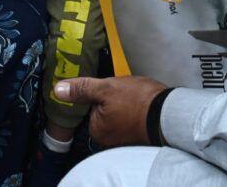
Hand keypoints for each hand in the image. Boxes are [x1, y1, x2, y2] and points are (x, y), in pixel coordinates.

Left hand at [52, 76, 166, 146]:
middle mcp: (108, 138)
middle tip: (129, 92)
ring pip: (119, 112)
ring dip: (127, 102)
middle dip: (116, 98)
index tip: (116, 89)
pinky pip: (131, 117)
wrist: (168, 112)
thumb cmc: (137, 100)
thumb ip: (82, 89)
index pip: (93, 105)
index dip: (104, 92)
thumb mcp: (106, 88)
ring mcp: (124, 138)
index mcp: (97, 129)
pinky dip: (137, 109)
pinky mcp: (138, 134)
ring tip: (138, 96)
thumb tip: (57, 89)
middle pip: (106, 109)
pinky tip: (144, 103)